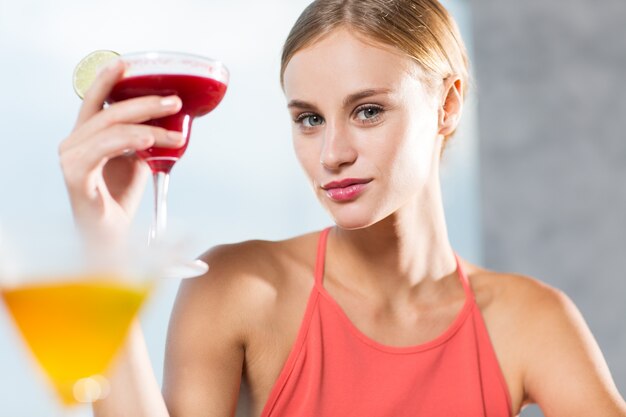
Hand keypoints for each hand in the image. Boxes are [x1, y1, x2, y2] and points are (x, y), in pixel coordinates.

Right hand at [59, 60, 184, 239]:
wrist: (112, 236)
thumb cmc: (122, 197)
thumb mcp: (139, 159)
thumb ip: (147, 137)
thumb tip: (174, 117)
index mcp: (87, 136)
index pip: (96, 101)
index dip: (107, 80)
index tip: (126, 64)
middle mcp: (74, 143)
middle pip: (109, 111)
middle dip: (145, 103)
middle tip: (174, 102)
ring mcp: (71, 159)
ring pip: (109, 129)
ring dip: (147, 127)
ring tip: (174, 136)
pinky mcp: (75, 176)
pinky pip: (101, 151)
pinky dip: (127, 142)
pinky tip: (148, 142)